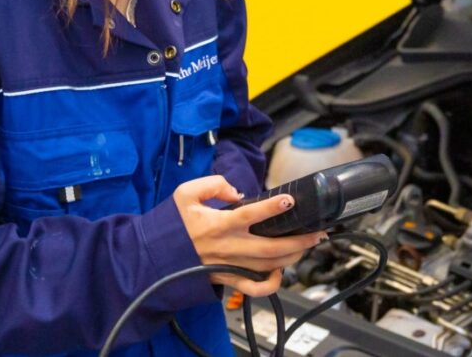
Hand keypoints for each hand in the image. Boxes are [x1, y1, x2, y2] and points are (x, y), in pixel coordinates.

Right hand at [172, 175, 325, 296]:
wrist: (153, 256)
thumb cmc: (171, 225)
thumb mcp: (185, 193)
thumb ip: (213, 184)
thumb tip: (237, 193)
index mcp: (218, 224)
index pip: (251, 215)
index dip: (273, 207)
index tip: (290, 200)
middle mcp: (228, 247)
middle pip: (271, 247)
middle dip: (300, 240)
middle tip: (318, 232)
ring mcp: (230, 266)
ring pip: (269, 265)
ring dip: (293, 255)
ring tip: (308, 244)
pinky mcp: (228, 279)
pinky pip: (254, 288)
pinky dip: (272, 283)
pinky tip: (281, 271)